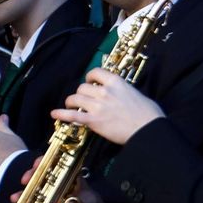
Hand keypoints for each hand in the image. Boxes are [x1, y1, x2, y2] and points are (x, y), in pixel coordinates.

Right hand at [20, 172, 109, 202]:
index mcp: (69, 177)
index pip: (56, 163)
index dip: (46, 161)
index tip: (37, 164)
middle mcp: (57, 183)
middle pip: (41, 174)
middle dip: (31, 175)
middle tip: (25, 180)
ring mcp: (50, 196)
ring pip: (34, 190)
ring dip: (24, 192)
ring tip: (15, 197)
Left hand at [50, 69, 164, 145]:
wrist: (147, 129)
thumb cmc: (148, 114)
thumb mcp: (136, 93)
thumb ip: (123, 91)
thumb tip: (120, 94)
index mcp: (116, 82)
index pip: (95, 72)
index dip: (89, 77)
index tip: (89, 82)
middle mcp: (104, 91)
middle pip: (82, 87)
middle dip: (80, 93)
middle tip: (82, 99)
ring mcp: (97, 106)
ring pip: (75, 98)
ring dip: (71, 102)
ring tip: (71, 106)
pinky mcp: (94, 121)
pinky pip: (72, 116)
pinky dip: (62, 114)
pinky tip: (54, 114)